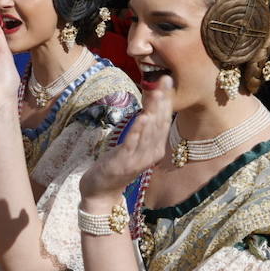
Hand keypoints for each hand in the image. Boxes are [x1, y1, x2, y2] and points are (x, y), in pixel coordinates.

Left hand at [79, 78, 172, 201]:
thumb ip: (143, 127)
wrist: (102, 192)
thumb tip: (149, 104)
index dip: (167, 99)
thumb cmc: (118, 165)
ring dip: (154, 111)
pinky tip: (142, 117)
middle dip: (163, 100)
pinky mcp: (123, 162)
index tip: (167, 79)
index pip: (164, 119)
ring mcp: (138, 159)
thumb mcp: (134, 144)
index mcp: (155, 147)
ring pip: (149, 132)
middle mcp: (151, 153)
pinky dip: (138, 130)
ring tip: (157, 94)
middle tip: (166, 80)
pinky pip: (133, 144)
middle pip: (160, 123)